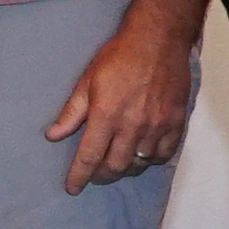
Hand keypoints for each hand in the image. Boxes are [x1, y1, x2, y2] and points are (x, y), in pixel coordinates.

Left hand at [44, 19, 198, 193]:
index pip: (89, 156)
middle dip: (101, 176)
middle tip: (94, 174)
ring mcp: (157, 125)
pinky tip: (141, 156)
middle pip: (115, 166)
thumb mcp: (87, 81)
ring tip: (116, 164)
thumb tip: (53, 135)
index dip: (79, 176)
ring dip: (125, 169)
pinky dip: (150, 160)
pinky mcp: (176, 122)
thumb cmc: (119, 57)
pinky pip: (163, 154)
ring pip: (139, 163)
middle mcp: (132, 124)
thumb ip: (72, 112)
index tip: (72, 188)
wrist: (158, 40)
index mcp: (106, 114)